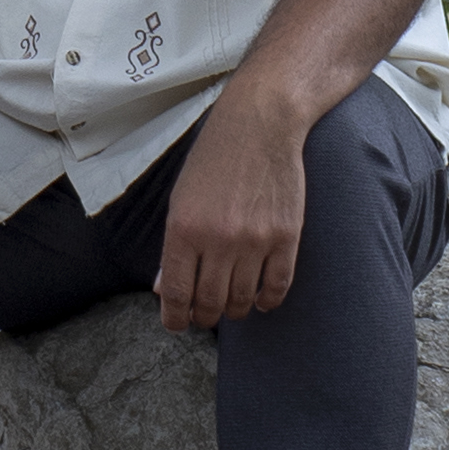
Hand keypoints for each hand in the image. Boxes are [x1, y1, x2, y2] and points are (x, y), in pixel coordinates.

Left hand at [160, 82, 308, 331]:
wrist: (260, 125)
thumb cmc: (215, 158)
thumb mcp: (181, 197)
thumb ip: (173, 246)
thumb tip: (163, 288)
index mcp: (184, 228)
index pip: (176, 292)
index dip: (174, 317)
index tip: (176, 324)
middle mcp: (218, 239)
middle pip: (210, 302)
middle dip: (203, 316)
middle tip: (203, 315)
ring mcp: (255, 241)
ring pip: (242, 300)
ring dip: (234, 310)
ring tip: (229, 305)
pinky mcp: (286, 238)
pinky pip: (276, 287)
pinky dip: (267, 301)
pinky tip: (259, 299)